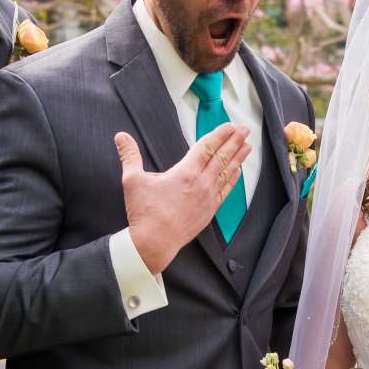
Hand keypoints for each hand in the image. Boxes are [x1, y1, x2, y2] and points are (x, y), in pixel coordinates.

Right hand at [115, 124, 249, 272]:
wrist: (153, 243)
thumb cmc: (144, 213)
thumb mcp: (132, 180)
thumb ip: (129, 155)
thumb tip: (120, 136)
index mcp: (185, 172)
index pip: (207, 147)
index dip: (219, 134)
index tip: (229, 125)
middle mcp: (201, 183)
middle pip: (222, 157)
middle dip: (234, 141)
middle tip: (245, 129)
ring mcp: (207, 198)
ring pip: (227, 173)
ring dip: (238, 158)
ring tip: (248, 146)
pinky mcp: (209, 212)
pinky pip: (225, 191)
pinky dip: (233, 179)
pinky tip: (238, 172)